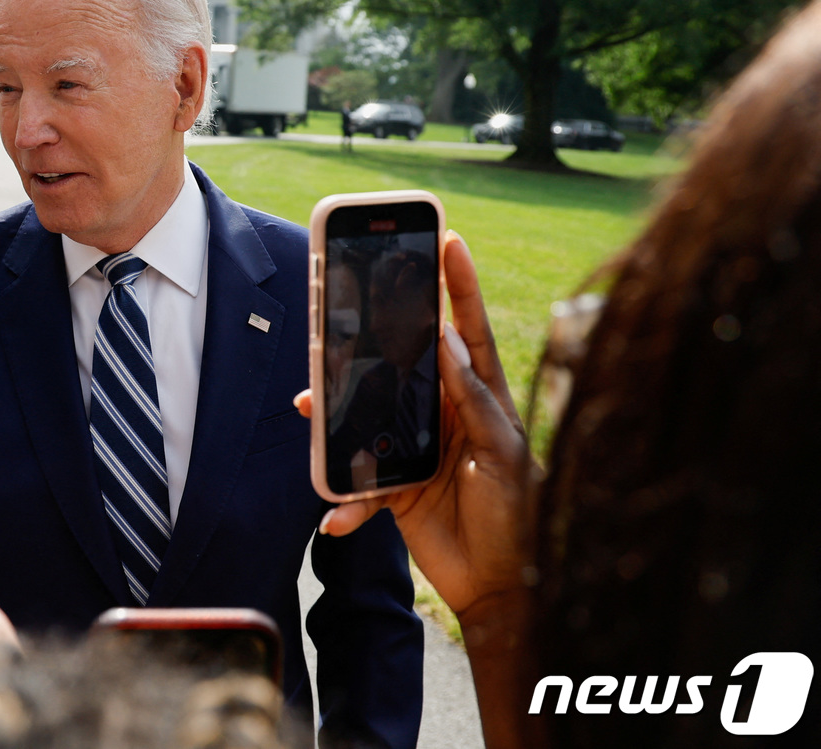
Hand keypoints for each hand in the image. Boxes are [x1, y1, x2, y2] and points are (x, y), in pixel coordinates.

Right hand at [300, 232, 539, 618]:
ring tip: (308, 404)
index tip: (449, 240)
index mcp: (480, 397)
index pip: (469, 330)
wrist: (502, 587)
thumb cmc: (519, 515)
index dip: (460, 286)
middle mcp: (446, 413)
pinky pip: (359, 485)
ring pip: (366, 415)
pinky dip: (345, 502)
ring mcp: (416, 447)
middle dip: (371, 337)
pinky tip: (336, 516)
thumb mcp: (504, 454)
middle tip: (345, 304)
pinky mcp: (396, 486)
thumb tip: (450, 342)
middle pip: (402, 363)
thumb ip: (475, 400)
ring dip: (334, 415)